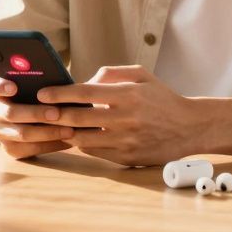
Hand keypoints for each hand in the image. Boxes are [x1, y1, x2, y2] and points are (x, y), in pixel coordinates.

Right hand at [0, 76, 74, 159]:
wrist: (8, 115)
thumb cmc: (25, 91)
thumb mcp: (24, 80)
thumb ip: (33, 76)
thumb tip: (57, 74)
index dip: (0, 86)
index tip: (13, 87)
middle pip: (11, 113)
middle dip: (35, 113)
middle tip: (56, 112)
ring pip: (23, 134)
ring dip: (48, 132)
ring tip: (69, 129)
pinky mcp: (9, 148)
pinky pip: (30, 149)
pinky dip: (50, 145)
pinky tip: (67, 140)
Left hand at [36, 65, 198, 166]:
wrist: (189, 127)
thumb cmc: (161, 98)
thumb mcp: (141, 75)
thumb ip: (111, 74)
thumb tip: (84, 82)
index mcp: (128, 94)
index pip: (85, 93)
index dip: (60, 94)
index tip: (42, 94)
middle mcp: (125, 118)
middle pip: (78, 119)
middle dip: (55, 116)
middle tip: (42, 112)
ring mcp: (126, 140)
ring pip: (82, 139)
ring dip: (67, 132)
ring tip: (60, 125)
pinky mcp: (126, 157)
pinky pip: (94, 152)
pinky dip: (83, 144)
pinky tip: (81, 136)